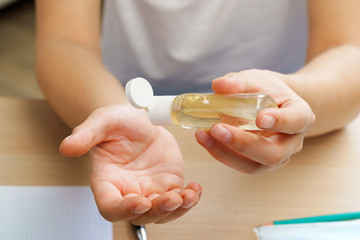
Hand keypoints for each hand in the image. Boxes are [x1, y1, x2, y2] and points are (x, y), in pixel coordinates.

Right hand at [59, 104, 201, 224]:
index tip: (139, 201)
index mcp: (108, 182)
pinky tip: (196, 189)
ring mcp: (150, 190)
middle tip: (171, 198)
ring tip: (189, 194)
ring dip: (178, 208)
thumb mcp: (101, 122)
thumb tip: (66, 147)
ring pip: (163, 212)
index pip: (111, 207)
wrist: (138, 119)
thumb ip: (85, 135)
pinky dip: (190, 198)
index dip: (124, 210)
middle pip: (141, 215)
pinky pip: (180, 199)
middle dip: (157, 210)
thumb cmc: (116, 122)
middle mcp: (129, 192)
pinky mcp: (168, 184)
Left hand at [195, 69, 314, 173]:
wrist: (272, 104)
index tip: (260, 118)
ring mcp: (278, 157)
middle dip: (242, 144)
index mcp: (301, 115)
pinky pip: (242, 165)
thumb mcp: (256, 79)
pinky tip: (205, 139)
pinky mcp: (260, 164)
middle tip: (216, 129)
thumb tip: (218, 85)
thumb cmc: (266, 90)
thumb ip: (239, 82)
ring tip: (202, 135)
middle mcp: (292, 142)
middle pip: (273, 153)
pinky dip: (221, 153)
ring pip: (255, 166)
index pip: (296, 121)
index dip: (281, 122)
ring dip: (225, 153)